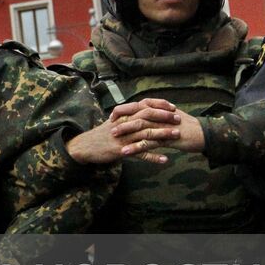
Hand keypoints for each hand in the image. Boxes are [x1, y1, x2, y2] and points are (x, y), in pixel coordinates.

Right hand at [66, 99, 185, 164]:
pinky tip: (164, 160)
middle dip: (164, 117)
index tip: (173, 106)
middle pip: (147, 117)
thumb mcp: (114, 122)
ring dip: (163, 134)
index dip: (159, 105)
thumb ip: (127, 116)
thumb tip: (141, 110)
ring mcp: (123, 137)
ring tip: (177, 135)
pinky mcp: (121, 150)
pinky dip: (153, 157)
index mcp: (123, 116)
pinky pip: (139, 154)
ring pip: (145, 134)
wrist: (85, 147)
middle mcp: (124, 124)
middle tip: (179, 119)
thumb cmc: (101, 135)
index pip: (144, 105)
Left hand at [118, 109, 205, 157]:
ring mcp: (163, 126)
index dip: (124, 109)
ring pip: (140, 128)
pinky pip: (148, 143)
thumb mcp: (173, 116)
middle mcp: (160, 115)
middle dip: (121, 120)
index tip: (113, 114)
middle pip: (136, 115)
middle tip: (109, 126)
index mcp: (160, 108)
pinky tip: (127, 152)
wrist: (205, 134)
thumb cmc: (189, 126)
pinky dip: (136, 148)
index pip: (138, 105)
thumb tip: (147, 110)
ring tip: (114, 139)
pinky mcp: (167, 139)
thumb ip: (160, 112)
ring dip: (126, 134)